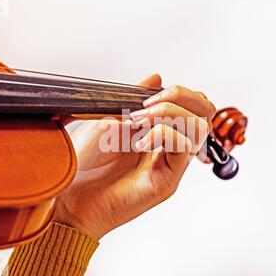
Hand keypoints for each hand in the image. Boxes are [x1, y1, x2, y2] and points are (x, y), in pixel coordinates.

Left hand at [54, 74, 215, 238]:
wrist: (70, 197)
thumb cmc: (83, 162)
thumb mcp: (106, 118)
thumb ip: (133, 99)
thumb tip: (156, 77)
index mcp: (157, 129)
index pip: (191, 105)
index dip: (178, 93)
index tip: (147, 96)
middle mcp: (168, 146)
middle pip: (204, 112)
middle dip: (182, 97)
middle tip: (150, 105)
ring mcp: (170, 162)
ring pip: (199, 127)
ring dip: (171, 114)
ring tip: (140, 122)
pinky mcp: (168, 179)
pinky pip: (185, 147)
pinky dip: (164, 135)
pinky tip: (140, 143)